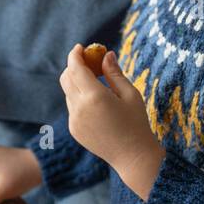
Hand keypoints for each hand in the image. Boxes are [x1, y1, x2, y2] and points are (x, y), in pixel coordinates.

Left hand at [59, 43, 164, 199]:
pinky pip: (72, 107)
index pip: (76, 68)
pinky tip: (97, 103)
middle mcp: (79, 108)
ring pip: (68, 93)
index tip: (81, 47)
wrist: (133, 157)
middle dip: (74, 66)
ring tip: (97, 83)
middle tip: (89, 61)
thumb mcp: (130, 94)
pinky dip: (79, 98)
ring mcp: (74, 120)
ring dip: (77, 82)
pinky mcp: (74, 130)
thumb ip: (114, 73)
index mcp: (94, 97)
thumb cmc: (137, 123)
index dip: (75, 54)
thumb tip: (106, 54)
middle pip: (66, 78)